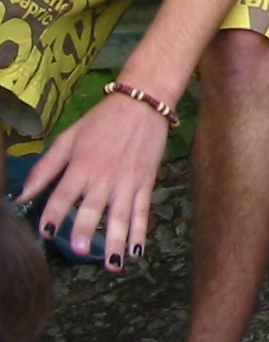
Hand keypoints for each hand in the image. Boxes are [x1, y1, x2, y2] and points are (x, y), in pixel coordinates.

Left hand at [21, 93, 170, 270]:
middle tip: (78, 250)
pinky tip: (137, 251)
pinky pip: (142, 211)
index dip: (54, 213)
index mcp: (82, 165)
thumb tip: (22, 195)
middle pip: (93, 207)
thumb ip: (45, 167)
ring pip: (120, 215)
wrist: (142, 104)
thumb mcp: (68, 137)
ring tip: (112, 264)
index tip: (45, 232)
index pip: (64, 194)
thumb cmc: (101, 121)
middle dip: (84, 229)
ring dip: (116, 240)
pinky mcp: (146, 182)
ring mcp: (127, 181)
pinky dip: (141, 231)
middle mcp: (104, 177)